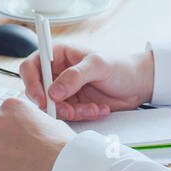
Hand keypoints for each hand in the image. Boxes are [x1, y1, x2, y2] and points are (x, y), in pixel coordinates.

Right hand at [20, 43, 153, 120]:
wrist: (139, 84)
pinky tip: (98, 109)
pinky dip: (82, 116)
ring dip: (72, 112)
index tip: (42, 99)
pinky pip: (68, 116)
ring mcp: (64, 90)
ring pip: (53, 107)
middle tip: (69, 111)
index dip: (31, 83)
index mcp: (58, 54)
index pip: (31, 66)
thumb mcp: (98, 65)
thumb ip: (75, 76)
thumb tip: (53, 91)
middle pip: (38, 92)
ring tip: (93, 108)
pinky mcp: (73, 105)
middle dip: (53, 105)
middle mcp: (57, 72)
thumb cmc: (120, 66)